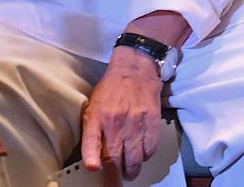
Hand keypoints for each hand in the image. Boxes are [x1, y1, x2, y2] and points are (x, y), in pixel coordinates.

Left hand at [81, 48, 162, 180]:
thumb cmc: (111, 89)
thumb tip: (94, 158)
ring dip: (133, 168)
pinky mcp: (152, 120)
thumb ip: (92, 132)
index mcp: (97, 117)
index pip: (92, 144)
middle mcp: (116, 121)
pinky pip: (151, 147)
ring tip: (131, 170)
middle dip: (118, 172)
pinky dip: (147, 155)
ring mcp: (136, 122)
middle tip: (119, 175)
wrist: (135, 69)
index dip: (92, 159)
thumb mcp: (93, 108)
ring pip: (136, 157)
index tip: (95, 168)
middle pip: (117, 157)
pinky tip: (143, 154)